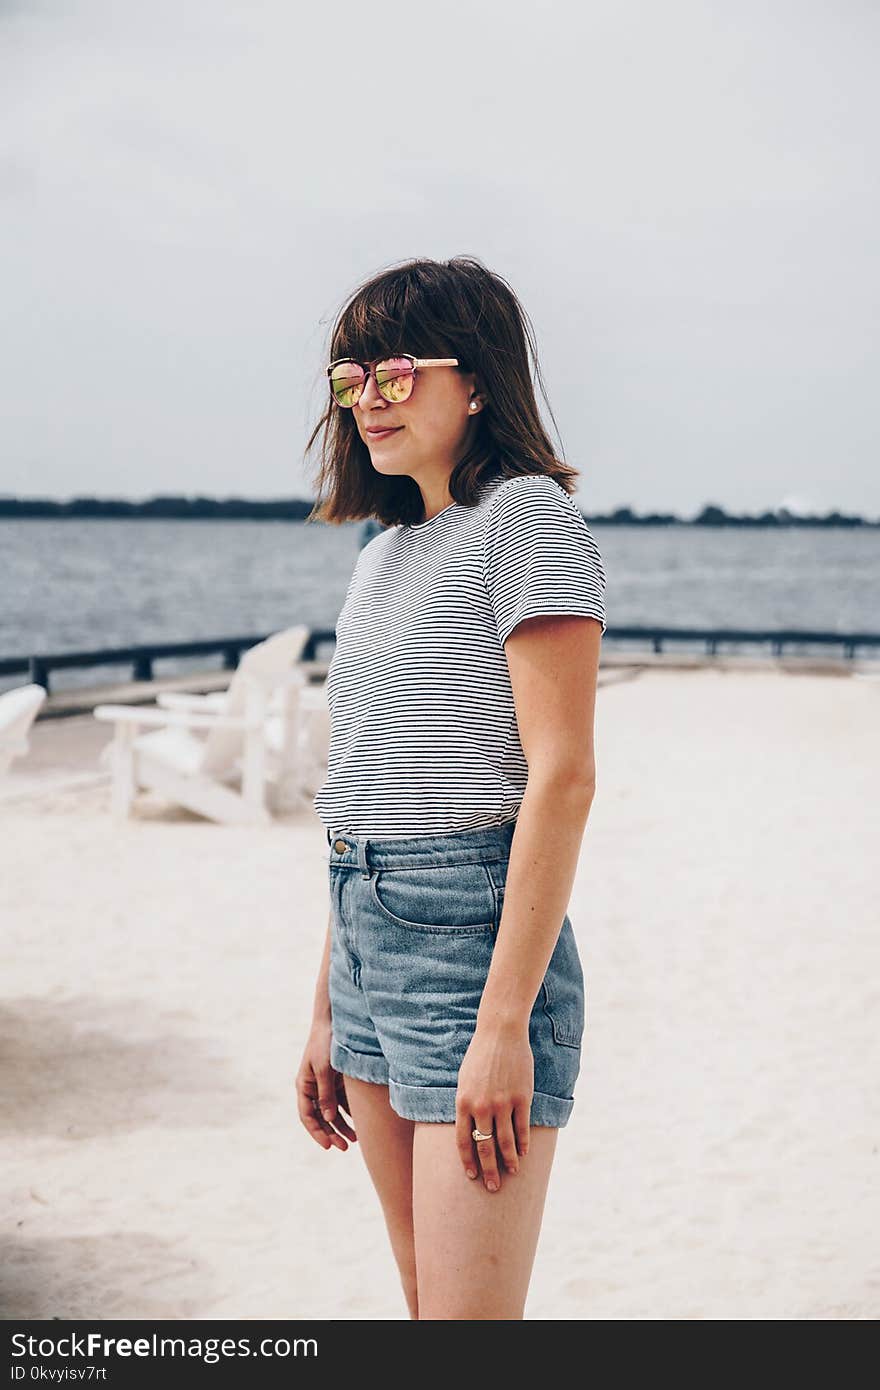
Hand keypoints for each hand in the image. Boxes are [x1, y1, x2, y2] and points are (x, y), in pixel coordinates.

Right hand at [295, 1017, 357, 1150]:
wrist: (335, 1021)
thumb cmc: (325, 1043)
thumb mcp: (325, 1069)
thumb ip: (326, 1094)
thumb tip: (328, 1119)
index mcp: (304, 1085)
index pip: (307, 1116)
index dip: (317, 1132)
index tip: (328, 1146)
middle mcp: (313, 1087)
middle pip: (321, 1117)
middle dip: (332, 1133)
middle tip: (345, 1148)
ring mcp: (325, 1084)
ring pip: (333, 1112)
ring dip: (342, 1126)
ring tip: (356, 1140)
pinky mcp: (337, 1079)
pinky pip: (342, 1101)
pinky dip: (350, 1113)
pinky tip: (361, 1123)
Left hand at [455, 1022, 532, 1191]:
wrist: (500, 1033)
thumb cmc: (480, 1055)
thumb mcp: (464, 1080)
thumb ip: (466, 1104)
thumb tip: (468, 1127)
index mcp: (463, 1102)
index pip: (463, 1141)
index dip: (468, 1161)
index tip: (472, 1176)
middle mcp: (481, 1107)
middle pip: (484, 1147)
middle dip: (489, 1171)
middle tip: (493, 1187)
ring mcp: (502, 1103)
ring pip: (505, 1142)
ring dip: (509, 1161)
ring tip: (512, 1172)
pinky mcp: (521, 1098)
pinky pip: (522, 1127)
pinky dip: (523, 1143)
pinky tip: (524, 1153)